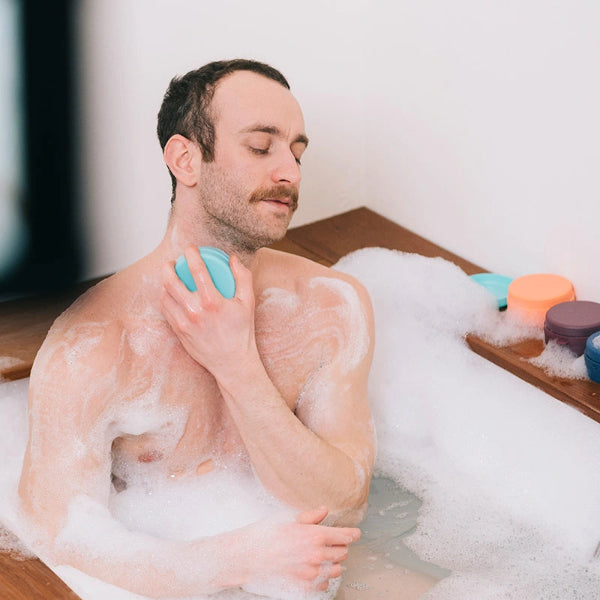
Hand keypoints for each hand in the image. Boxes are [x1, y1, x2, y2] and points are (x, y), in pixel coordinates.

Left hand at [160, 246, 257, 376]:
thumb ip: (243, 277)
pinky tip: (170, 294)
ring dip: (164, 282)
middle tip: (172, 262)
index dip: (191, 255)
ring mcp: (183, 323)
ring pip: (165, 296)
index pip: (197, 270)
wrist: (232, 362)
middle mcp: (195, 312)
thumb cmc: (242, 332)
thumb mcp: (248, 303)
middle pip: (171, 282)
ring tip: (169, 277)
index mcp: (212, 302)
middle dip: (168, 267)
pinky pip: (166, 310)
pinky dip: (165, 298)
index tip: (191, 249)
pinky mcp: (178, 332)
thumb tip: (232, 258)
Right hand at [244, 506, 360, 595]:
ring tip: (322, 557)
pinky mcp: (305, 586)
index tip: (355, 534)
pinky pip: (325, 584)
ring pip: (337, 570)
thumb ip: (311, 517)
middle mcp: (317, 555)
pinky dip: (323, 577)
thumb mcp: (290, 519)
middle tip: (331, 542)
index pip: (344, 536)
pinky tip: (313, 569)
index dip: (352, 534)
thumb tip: (325, 510)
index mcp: (315, 535)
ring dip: (333, 563)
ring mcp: (312, 573)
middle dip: (340, 546)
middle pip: (343, 552)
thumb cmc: (268, 534)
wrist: (250, 556)